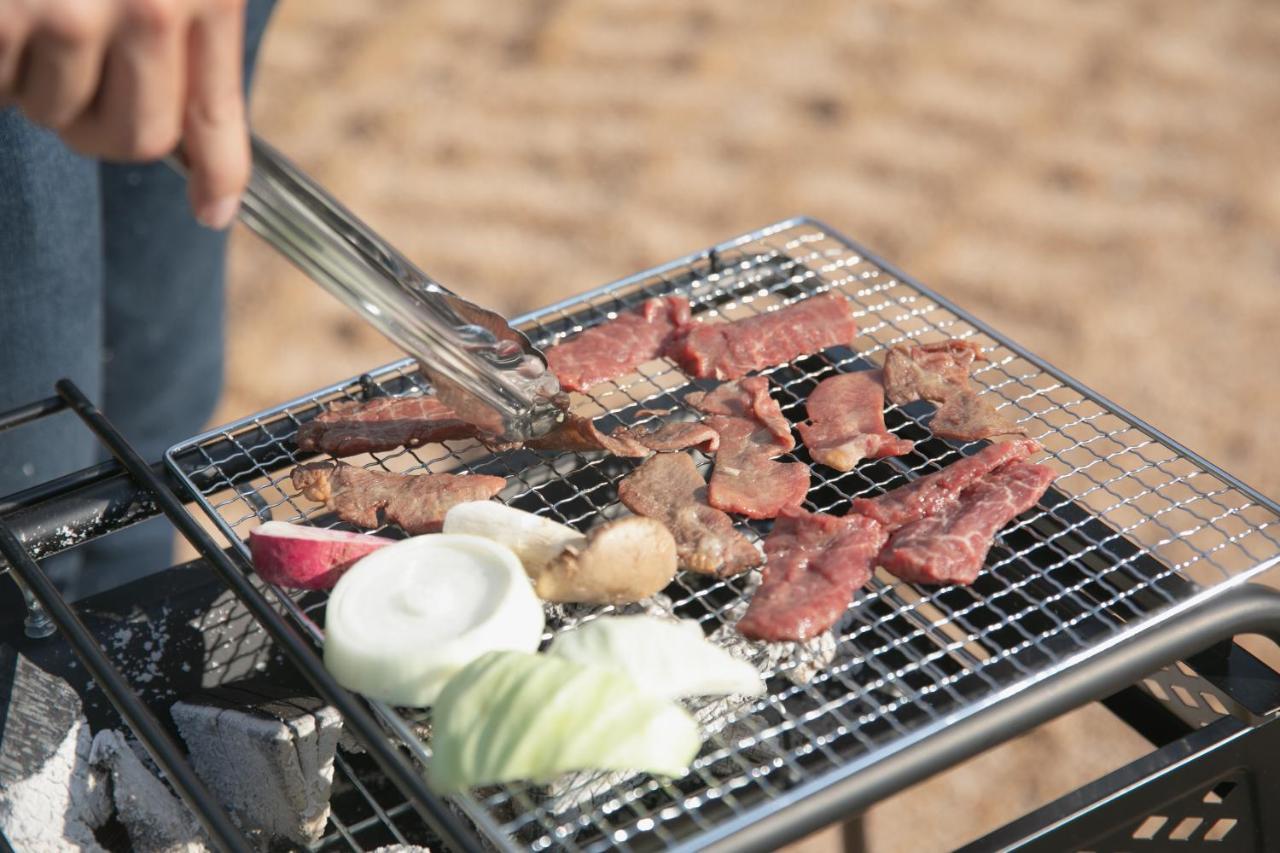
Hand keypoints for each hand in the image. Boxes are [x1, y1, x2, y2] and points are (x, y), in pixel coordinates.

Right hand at [0, 0, 249, 228]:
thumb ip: (191, 25)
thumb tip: (189, 120)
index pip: (216, 116)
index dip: (219, 175)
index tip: (214, 211)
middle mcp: (151, 9)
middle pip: (137, 138)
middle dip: (101, 123)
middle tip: (79, 74)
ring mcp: (72, 15)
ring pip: (57, 114)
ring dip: (37, 83)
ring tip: (33, 18)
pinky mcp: (4, 17)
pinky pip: (1, 86)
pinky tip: (4, 17)